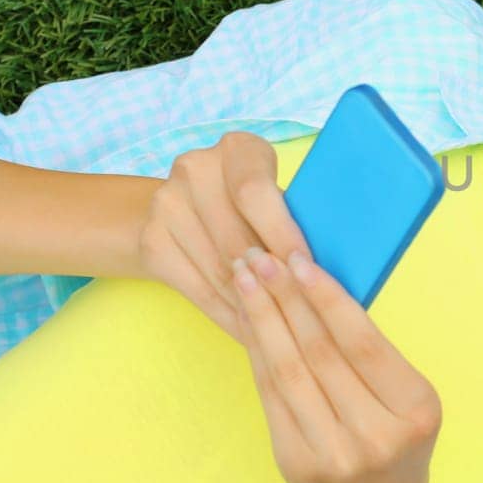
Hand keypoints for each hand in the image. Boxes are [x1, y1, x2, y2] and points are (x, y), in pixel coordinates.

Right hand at [137, 131, 310, 344]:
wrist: (186, 208)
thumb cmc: (257, 207)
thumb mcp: (280, 198)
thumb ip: (299, 219)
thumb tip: (330, 269)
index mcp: (238, 149)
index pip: (254, 191)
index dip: (281, 233)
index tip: (306, 269)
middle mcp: (196, 168)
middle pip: (236, 236)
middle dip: (272, 280)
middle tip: (303, 314)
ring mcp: (166, 204)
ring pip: (218, 269)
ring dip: (253, 306)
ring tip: (286, 331)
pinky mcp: (152, 241)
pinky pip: (196, 289)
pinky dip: (229, 315)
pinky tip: (253, 333)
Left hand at [232, 244, 441, 482]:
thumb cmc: (396, 460)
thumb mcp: (409, 409)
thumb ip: (375, 362)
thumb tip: (319, 290)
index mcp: (416, 409)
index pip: (364, 341)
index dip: (327, 297)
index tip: (298, 259)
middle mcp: (377, 434)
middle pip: (321, 350)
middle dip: (285, 296)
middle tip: (258, 255)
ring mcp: (335, 453)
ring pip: (290, 369)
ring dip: (262, 317)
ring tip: (243, 278)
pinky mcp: (296, 463)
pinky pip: (272, 396)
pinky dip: (257, 353)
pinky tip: (246, 322)